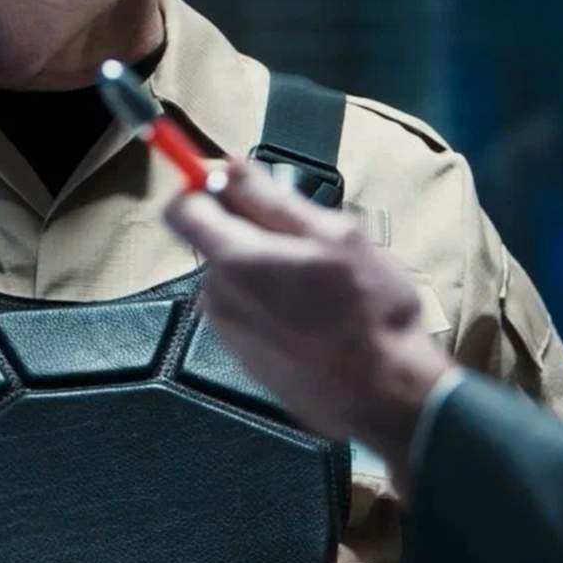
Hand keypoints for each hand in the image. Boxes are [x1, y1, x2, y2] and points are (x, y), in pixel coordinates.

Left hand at [164, 160, 453, 480]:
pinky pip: (249, 311)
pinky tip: (316, 314)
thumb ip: (271, 198)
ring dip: (268, 268)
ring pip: (236, 276)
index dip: (202, 186)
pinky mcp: (245, 357)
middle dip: (250, 229)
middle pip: (212, 241)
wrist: (382, 395)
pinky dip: (274, 303)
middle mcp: (220, 296)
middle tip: (307, 237)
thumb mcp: (334, 235)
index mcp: (235, 260)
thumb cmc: (368, 313)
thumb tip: (228, 168)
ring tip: (320, 282)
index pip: (180, 208)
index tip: (236, 184)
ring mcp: (230, 331)